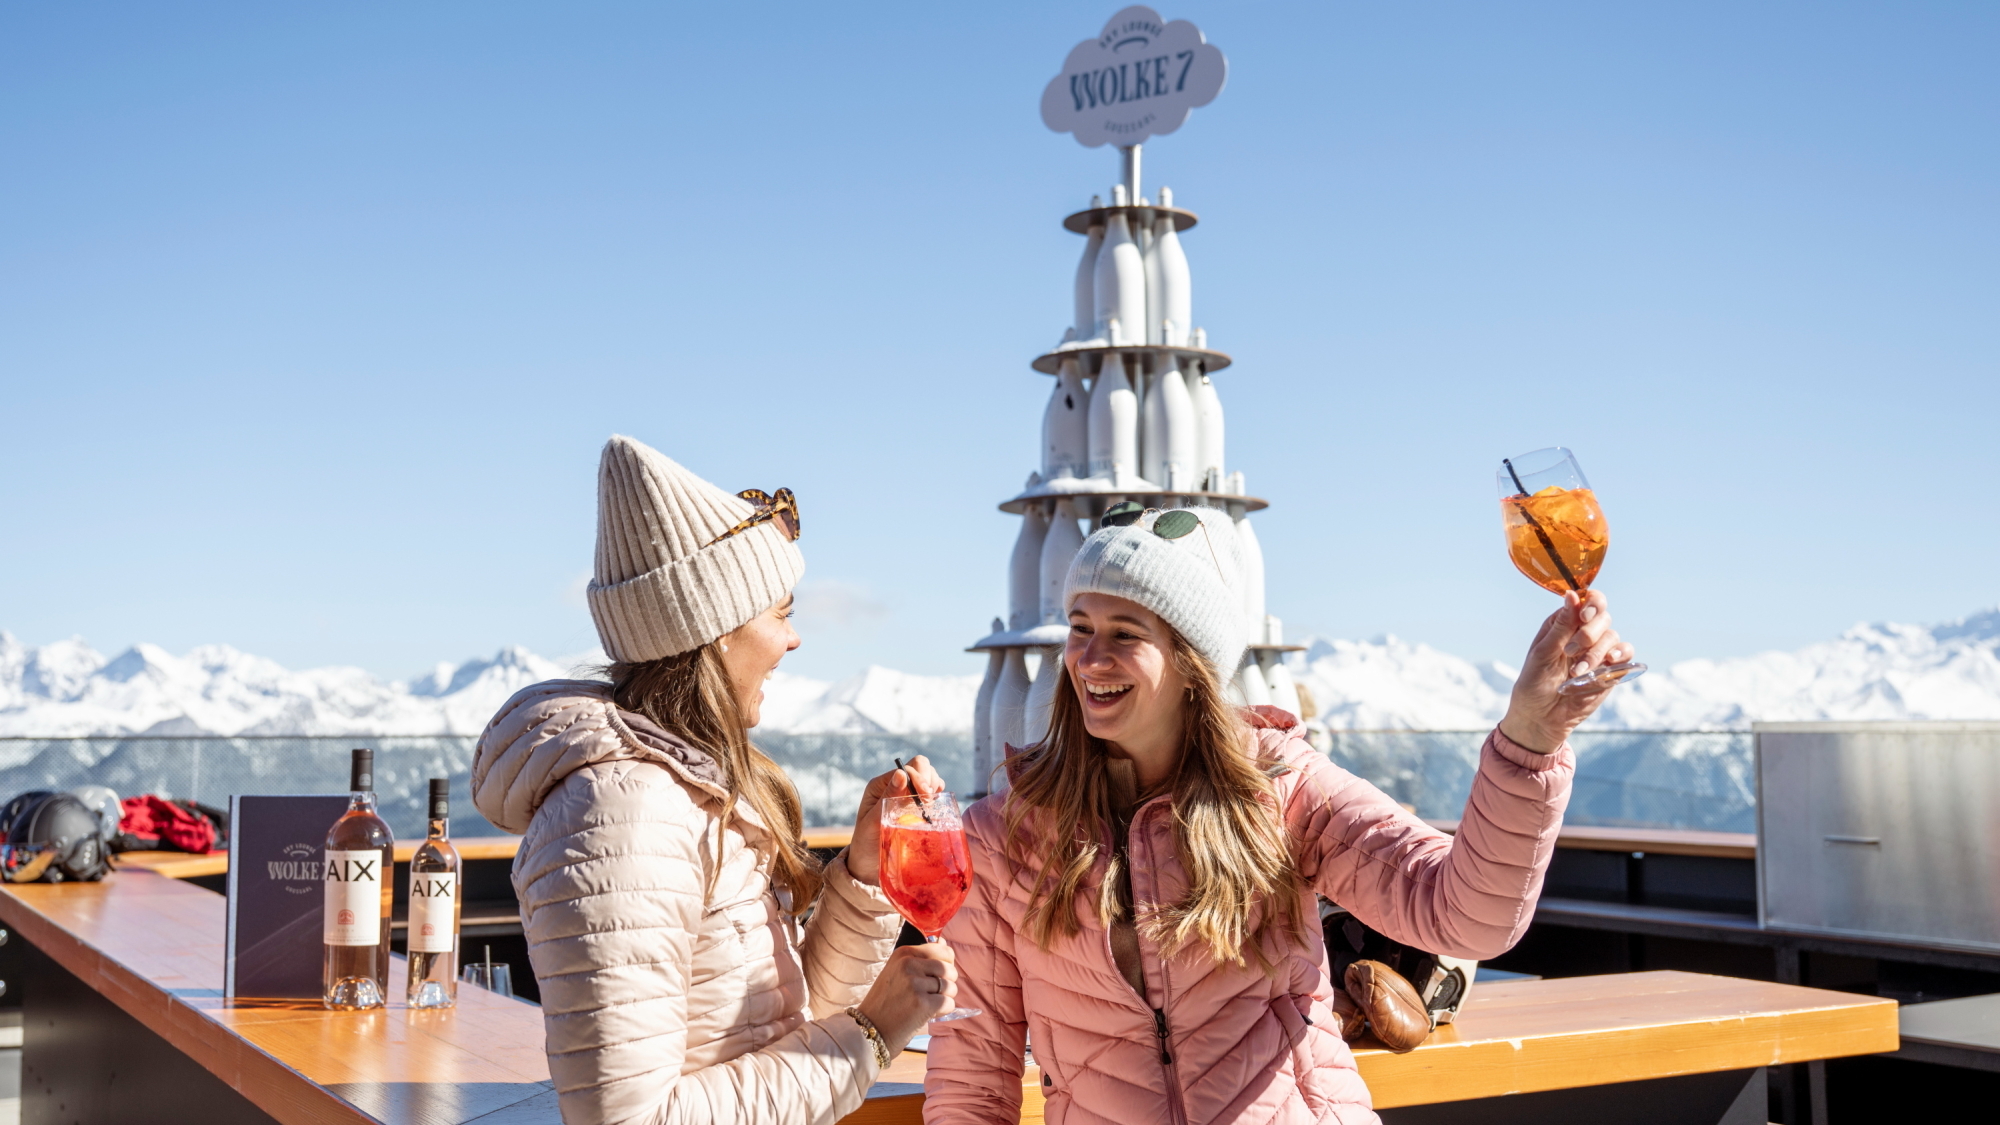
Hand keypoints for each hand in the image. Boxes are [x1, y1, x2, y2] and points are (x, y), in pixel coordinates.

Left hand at [845, 755, 943, 885]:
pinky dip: (937, 795)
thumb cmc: (866, 842)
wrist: (869, 863)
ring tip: (930, 804)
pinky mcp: (917, 806)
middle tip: (928, 801)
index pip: (906, 769)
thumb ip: (887, 798)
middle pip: (920, 766)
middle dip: (928, 780)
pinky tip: (934, 806)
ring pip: (929, 776)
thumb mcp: (872, 821)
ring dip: (934, 786)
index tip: (925, 798)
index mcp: (881, 785)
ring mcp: (907, 794)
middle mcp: (895, 785)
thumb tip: (901, 773)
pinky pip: (933, 791)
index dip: (919, 779)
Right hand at [856, 941, 956, 1050]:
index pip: (943, 950)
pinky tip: (927, 1014)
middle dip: (947, 983)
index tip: (936, 976)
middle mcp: (908, 964)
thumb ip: (921, 958)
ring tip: (927, 1004)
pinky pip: (949, 1003)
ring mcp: (915, 984)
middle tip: (931, 994)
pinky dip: (943, 1011)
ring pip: (951, 987)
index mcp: (903, 953)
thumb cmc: (886, 1001)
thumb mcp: (897, 971)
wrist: (869, 1029)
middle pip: (949, 969)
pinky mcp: (922, 1003)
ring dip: (945, 998)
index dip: (947, 964)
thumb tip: (944, 943)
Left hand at [1498, 589, 1634, 753]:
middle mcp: (1584, 634)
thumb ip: (1560, 627)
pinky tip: (1608, 661)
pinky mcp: (1611, 670)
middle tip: (1570, 651)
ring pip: (1612, 637)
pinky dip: (1620, 655)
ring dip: (1596, 652)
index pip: (1587, 601)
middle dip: (1589, 632)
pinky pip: (1626, 655)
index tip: (1584, 616)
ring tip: (1577, 672)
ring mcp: (1599, 652)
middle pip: (1603, 617)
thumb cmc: (1534, 683)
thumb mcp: (1542, 653)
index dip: (1592, 603)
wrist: (1541, 717)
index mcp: (1565, 624)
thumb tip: (1572, 595)